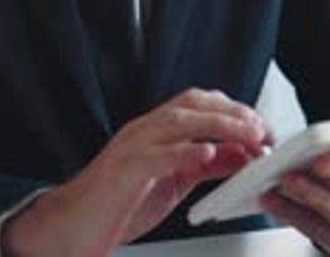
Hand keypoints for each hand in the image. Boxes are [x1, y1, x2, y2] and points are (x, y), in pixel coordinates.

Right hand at [1, 88, 268, 256]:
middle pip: (191, 103)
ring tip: (247, 134)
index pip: (196, 103)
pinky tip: (207, 152)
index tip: (259, 124)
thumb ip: (201, 166)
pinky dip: (186, 151)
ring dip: (219, 124)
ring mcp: (132, 147)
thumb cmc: (116, 205)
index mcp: (153, 131)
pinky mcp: (125, 171)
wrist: (69, 227)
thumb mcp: (170, 183)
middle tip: (260, 127)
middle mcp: (143, 130)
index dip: (231, 109)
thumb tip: (238, 155)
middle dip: (231, 111)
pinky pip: (158, 154)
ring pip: (179, 121)